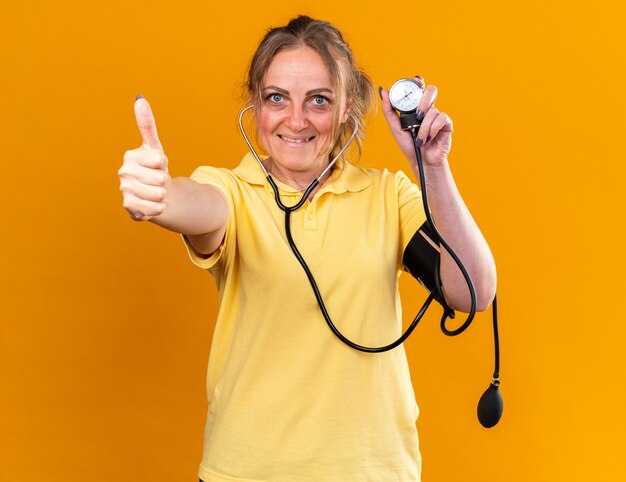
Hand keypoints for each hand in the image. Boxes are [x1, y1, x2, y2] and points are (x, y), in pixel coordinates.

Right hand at [118, 97, 170, 220]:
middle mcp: (124, 173)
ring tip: (155, 192)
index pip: (160, 160)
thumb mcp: (154, 147)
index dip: (164, 165)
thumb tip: (139, 99)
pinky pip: (155, 209)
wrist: (153, 194)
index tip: (157, 166)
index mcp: (130, 156)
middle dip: (164, 181)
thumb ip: (147, 124)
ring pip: (159, 194)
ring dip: (162, 195)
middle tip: (157, 181)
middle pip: (161, 179)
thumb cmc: (154, 169)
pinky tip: (152, 204)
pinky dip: (159, 208)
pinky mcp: (129, 208)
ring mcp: (125, 191)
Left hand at [379, 76, 452, 167]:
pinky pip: (442, 118)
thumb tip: (384, 92)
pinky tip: (429, 138)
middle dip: (424, 100)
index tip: (416, 81)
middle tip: (418, 114)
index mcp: (416, 107)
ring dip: (424, 127)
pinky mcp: (447, 124)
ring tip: (420, 138)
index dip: (419, 81)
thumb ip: (389, 110)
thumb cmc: (409, 146)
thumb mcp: (395, 128)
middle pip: (431, 91)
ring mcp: (438, 116)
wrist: (420, 161)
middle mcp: (428, 109)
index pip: (419, 88)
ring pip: (433, 110)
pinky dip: (432, 129)